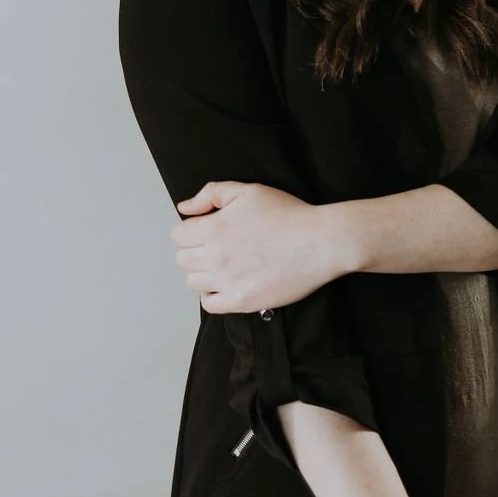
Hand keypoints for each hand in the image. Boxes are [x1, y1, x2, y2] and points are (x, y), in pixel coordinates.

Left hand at [170, 180, 337, 312]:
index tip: (207, 229)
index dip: (191, 229)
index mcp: (214, 228)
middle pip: (182, 259)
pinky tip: (228, 283)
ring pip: (193, 282)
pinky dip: (212, 295)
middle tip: (217, 245)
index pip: (178, 235)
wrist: (319, 242)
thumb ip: (211, 194)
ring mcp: (227, 282)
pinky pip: (209, 305)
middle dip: (195, 250)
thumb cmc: (287, 214)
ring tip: (225, 264)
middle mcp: (216, 257)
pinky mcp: (242, 301)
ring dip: (203, 272)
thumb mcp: (248, 191)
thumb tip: (184, 208)